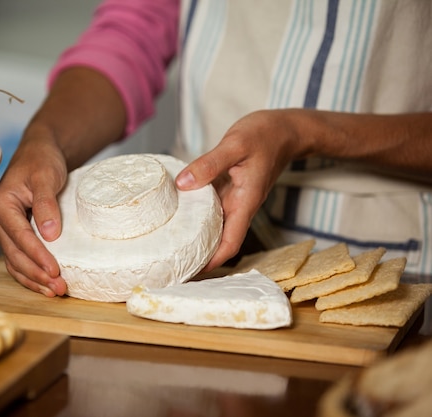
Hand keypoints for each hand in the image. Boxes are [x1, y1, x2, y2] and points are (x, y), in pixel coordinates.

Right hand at [0, 132, 68, 296]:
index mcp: (1, 204)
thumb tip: (49, 234)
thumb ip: (46, 204)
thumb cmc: (41, 161)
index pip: (20, 237)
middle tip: (58, 287)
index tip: (54, 271)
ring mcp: (4, 229)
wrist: (39, 153)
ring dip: (33, 279)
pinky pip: (18, 258)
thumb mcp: (46, 177)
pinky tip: (44, 284)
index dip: (38, 256)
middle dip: (36, 274)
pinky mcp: (13, 234)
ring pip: (14, 261)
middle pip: (15, 254)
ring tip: (54, 291)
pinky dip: (30, 273)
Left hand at [175, 109, 309, 268]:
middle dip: (200, 257)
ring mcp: (234, 199)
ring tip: (170, 247)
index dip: (213, 262)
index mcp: (245, 202)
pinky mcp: (228, 189)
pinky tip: (178, 215)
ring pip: (214, 226)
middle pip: (220, 241)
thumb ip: (209, 164)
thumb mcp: (235, 145)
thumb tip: (183, 183)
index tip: (192, 272)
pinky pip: (210, 208)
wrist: (285, 129)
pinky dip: (197, 215)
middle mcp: (239, 206)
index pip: (231, 243)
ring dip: (197, 238)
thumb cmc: (265, 135)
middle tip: (172, 264)